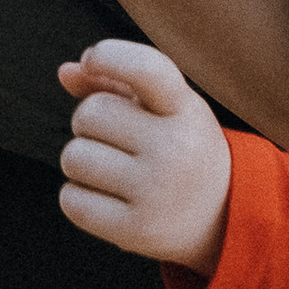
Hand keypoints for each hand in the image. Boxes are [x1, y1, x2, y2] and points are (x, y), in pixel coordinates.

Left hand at [57, 37, 234, 273]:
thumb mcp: (163, 107)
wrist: (222, 216)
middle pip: (90, 113)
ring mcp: (157, 193)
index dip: (109, 56)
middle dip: (89, 122)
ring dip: (82, 160)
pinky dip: (77, 197)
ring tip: (112, 169)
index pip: (145, 69)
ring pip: (74, 157)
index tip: (92, 59)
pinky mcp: (137, 231)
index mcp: (184, 109)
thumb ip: (114, 81)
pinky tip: (106, 197)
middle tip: (115, 138)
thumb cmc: (180, 146)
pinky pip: (71, 201)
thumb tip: (66, 72)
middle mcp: (175, 149)